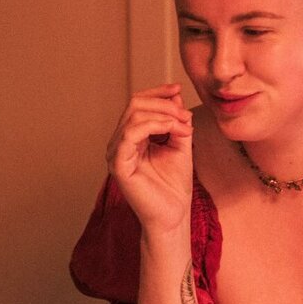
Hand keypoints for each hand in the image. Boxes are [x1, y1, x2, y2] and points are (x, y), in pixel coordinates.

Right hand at [107, 83, 193, 232]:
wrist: (173, 214)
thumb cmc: (174, 184)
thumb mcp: (180, 144)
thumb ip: (176, 122)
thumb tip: (175, 95)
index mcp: (132, 137)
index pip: (138, 103)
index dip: (157, 93)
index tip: (178, 89)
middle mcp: (120, 142)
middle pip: (134, 105)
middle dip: (163, 104)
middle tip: (185, 115)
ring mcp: (116, 153)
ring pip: (133, 116)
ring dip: (163, 115)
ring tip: (184, 126)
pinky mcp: (118, 165)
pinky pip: (129, 135)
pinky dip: (153, 126)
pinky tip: (172, 130)